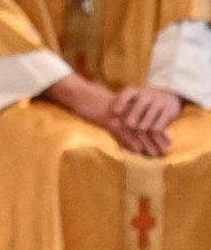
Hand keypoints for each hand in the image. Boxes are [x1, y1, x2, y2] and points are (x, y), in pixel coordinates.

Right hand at [46, 73, 175, 156]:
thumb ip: (125, 115)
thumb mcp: (113, 108)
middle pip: (145, 126)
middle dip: (157, 139)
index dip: (159, 131)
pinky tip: (138, 150)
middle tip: (165, 151)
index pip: (148, 119)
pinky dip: (131, 141)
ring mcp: (118, 115)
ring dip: (147, 143)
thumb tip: (136, 127)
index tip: (168, 141)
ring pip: (137, 131)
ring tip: (155, 154)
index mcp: (130, 106)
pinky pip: (122, 132)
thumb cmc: (95, 102)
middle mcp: (127, 110)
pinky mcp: (108, 120)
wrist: (81, 95)